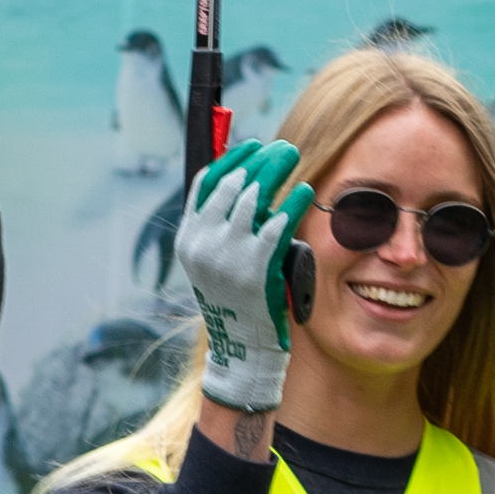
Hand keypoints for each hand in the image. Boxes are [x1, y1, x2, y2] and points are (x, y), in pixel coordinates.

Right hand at [174, 136, 307, 414]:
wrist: (241, 348)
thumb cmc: (237, 301)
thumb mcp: (216, 262)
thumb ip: (223, 226)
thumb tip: (246, 182)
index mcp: (189, 239)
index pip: (205, 184)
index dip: (231, 160)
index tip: (252, 145)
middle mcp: (203, 243)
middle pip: (231, 183)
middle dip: (259, 158)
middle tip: (282, 147)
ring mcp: (227, 255)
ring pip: (253, 197)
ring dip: (275, 170)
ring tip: (292, 157)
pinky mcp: (255, 268)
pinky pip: (277, 224)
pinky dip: (293, 203)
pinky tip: (305, 191)